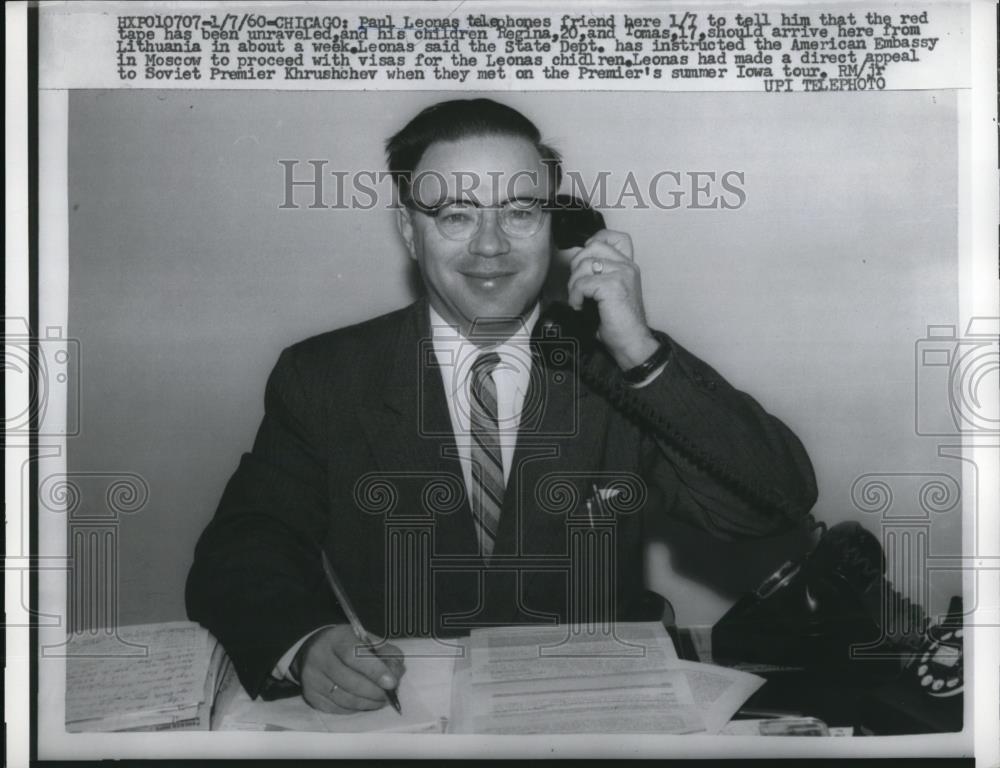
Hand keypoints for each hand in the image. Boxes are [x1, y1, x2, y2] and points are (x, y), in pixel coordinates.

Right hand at [292, 625, 405, 713]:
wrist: (313, 650)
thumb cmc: (346, 645)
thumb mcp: (365, 639)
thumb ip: (385, 652)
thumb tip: (397, 673)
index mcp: (336, 639)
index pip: (353, 655)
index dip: (375, 671)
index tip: (391, 682)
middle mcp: (320, 658)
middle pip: (350, 681)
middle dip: (375, 691)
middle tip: (389, 694)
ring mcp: (313, 679)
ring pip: (345, 699)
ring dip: (368, 703)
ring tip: (380, 700)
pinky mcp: (311, 696)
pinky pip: (338, 709)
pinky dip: (355, 708)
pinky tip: (364, 702)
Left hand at [566, 230, 658, 370]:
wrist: (633, 344)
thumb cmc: (620, 324)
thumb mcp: (610, 293)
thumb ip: (599, 276)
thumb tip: (575, 270)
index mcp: (628, 266)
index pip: (612, 236)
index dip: (592, 244)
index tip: (585, 265)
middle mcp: (627, 266)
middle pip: (592, 247)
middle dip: (577, 266)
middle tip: (578, 288)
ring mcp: (621, 274)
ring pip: (584, 264)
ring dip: (575, 284)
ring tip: (579, 300)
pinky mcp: (612, 286)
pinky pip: (582, 283)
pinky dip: (576, 296)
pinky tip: (581, 307)